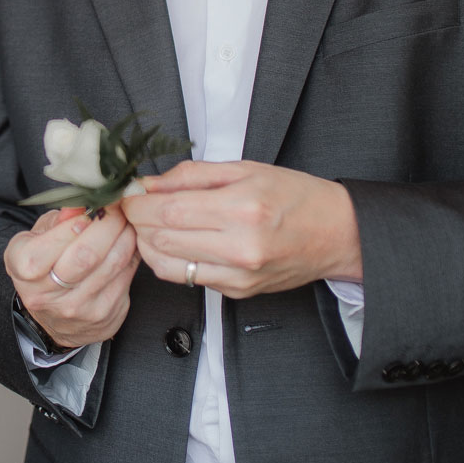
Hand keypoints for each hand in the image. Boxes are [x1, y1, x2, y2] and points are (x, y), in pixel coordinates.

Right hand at [4, 203, 139, 349]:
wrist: (52, 317)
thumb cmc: (44, 265)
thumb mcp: (38, 237)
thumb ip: (59, 219)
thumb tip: (83, 201)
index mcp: (24, 268)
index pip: (51, 245)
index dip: (76, 224)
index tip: (92, 207)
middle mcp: (47, 294)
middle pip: (86, 255)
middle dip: (108, 224)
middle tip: (117, 208)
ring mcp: (77, 307)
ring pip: (112, 264)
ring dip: (125, 236)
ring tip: (125, 221)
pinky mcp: (104, 313)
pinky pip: (126, 276)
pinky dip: (131, 254)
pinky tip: (129, 241)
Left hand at [122, 161, 361, 298]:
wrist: (336, 233)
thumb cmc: (295, 196)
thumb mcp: (244, 170)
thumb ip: (191, 176)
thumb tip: (149, 183)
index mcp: (241, 209)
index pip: (167, 212)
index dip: (137, 203)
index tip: (128, 194)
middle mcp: (239, 247)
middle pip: (162, 239)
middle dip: (137, 222)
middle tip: (134, 206)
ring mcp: (238, 275)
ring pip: (167, 265)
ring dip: (148, 244)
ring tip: (150, 225)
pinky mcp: (238, 292)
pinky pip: (188, 278)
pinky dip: (170, 260)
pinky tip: (174, 242)